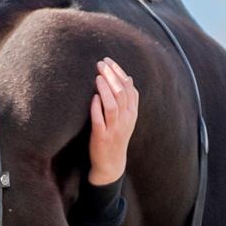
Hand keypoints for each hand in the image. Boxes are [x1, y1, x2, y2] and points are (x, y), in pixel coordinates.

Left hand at [88, 58, 137, 184]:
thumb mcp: (126, 118)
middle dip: (111, 76)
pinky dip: (97, 109)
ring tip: (97, 77)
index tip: (108, 61)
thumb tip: (129, 77)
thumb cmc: (116, 136)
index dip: (119, 73)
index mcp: (131, 113)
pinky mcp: (102, 138)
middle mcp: (125, 120)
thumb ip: (128, 99)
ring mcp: (114, 130)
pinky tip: (93, 98)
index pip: (128, 88)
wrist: (111, 164)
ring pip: (112, 106)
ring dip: (105, 90)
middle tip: (100, 64)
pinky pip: (100, 122)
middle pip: (121, 94)